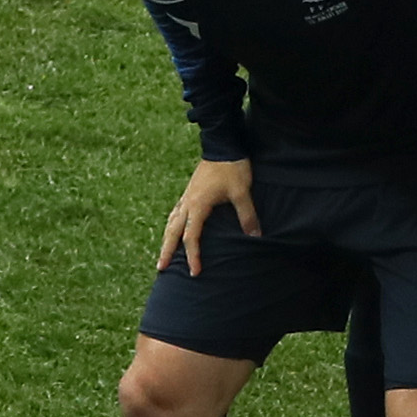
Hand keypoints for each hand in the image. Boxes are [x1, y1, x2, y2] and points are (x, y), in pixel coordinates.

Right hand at [158, 159, 258, 276]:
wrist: (223, 145)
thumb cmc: (232, 168)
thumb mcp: (242, 192)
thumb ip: (247, 216)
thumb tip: (255, 236)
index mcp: (198, 205)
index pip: (192, 237)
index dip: (193, 256)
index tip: (195, 272)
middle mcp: (187, 202)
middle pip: (173, 231)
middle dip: (167, 250)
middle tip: (161, 268)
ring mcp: (186, 196)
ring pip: (171, 221)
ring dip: (166, 238)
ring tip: (163, 253)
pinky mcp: (190, 191)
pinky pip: (176, 212)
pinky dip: (172, 225)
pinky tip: (173, 229)